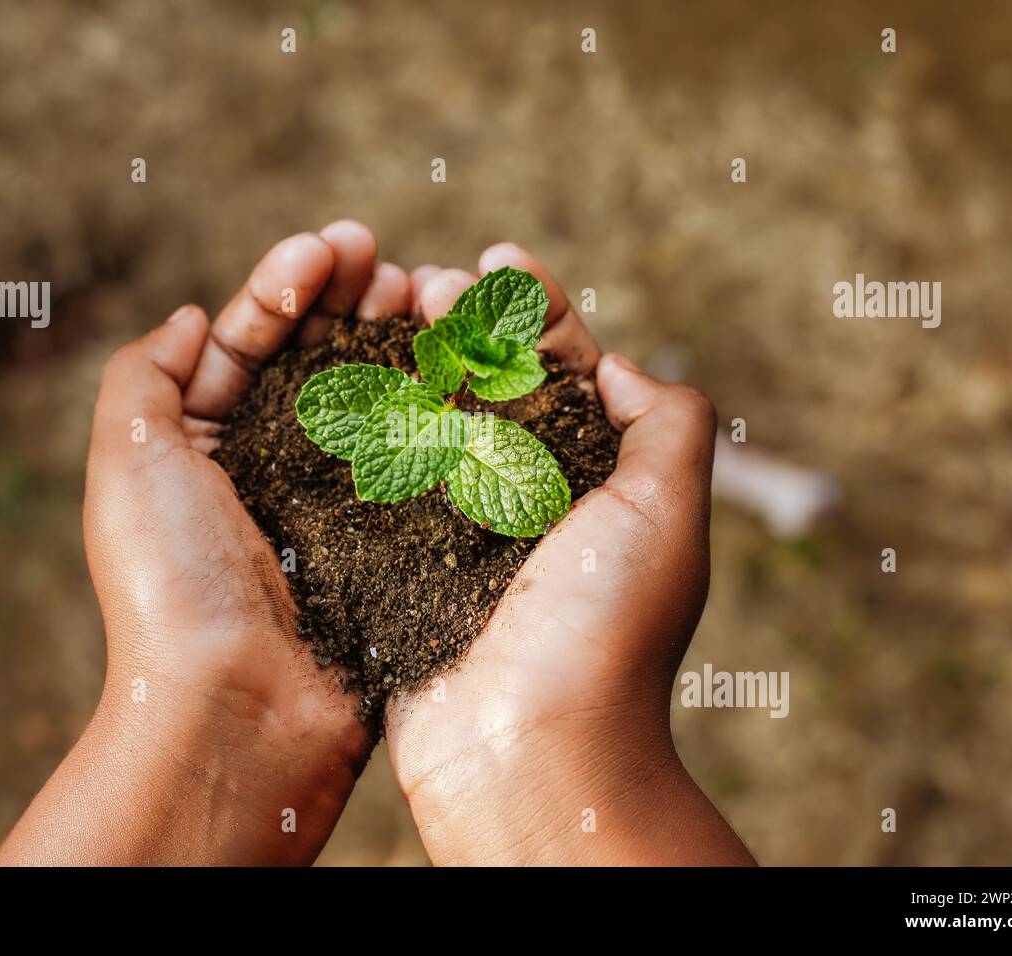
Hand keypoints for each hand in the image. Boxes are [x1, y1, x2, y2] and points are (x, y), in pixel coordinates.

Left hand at [0, 221, 411, 865]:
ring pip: (374, 399)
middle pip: (318, 360)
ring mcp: (336, 503)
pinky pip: (416, 458)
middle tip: (393, 264)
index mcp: (204, 446)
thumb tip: (188, 316)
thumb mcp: (127, 462)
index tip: (336, 244)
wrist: (240, 711)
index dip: (289, 283)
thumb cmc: (173, 585)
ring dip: (400, 341)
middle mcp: (270, 468)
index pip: (247, 340)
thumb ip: (145, 376)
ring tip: (431, 295)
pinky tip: (461, 367)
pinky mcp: (389, 540)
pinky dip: (437, 407)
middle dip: (353, 300)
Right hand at [387, 244, 755, 864]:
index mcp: (593, 483)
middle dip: (464, 325)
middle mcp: (527, 501)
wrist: (527, 751)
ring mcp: (457, 531)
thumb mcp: (668, 510)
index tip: (501, 259)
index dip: (536, 312)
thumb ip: (669, 422)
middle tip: (430, 284)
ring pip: (430, 421)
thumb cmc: (607, 629)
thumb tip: (620, 365)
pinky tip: (342, 375)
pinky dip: (364, 422)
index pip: (565, 373)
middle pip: (490, 387)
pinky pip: (378, 478)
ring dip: (410, 358)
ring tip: (385, 306)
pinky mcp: (397, 563)